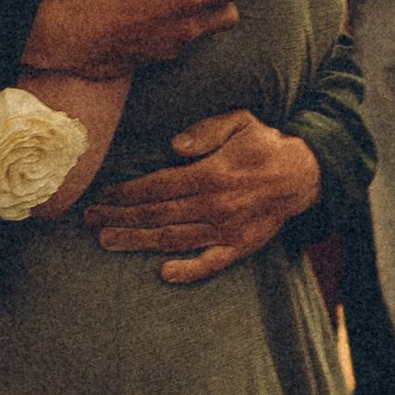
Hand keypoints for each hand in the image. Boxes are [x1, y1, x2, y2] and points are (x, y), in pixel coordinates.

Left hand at [86, 112, 318, 281]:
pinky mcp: (239, 247)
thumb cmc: (265, 145)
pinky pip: (210, 263)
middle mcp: (215, 205)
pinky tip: (164, 273)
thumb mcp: (240, 122)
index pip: (158, 185)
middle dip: (119, 216)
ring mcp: (226, 230)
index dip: (127, 191)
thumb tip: (174, 145)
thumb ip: (206, 131)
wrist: (305, 175)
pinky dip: (188, 271)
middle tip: (89, 219)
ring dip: (137, 241)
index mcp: (212, 174)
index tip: (102, 193)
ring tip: (107, 241)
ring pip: (173, 239)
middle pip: (157, 214)